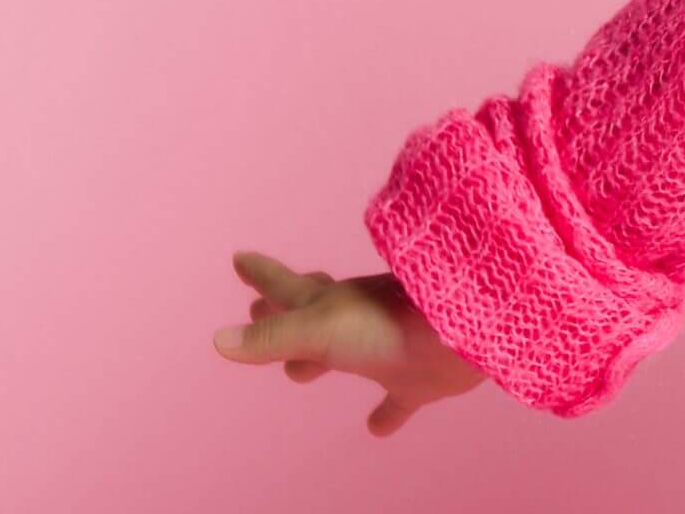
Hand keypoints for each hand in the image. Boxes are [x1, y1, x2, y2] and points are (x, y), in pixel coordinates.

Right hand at [211, 251, 489, 435]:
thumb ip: (272, 337)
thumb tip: (218, 340)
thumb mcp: (321, 327)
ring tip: (299, 371)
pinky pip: (397, 402)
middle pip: (309, 315)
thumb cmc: (390, 322)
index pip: (286, 286)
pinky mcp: (419, 380)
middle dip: (281, 312)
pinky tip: (377, 427)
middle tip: (258, 307)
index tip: (240, 258)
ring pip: (346, 354)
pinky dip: (386, 413)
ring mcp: (388, 348)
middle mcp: (357, 322)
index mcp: (330, 305)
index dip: (262, 275)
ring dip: (321, 360)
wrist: (466, 332)